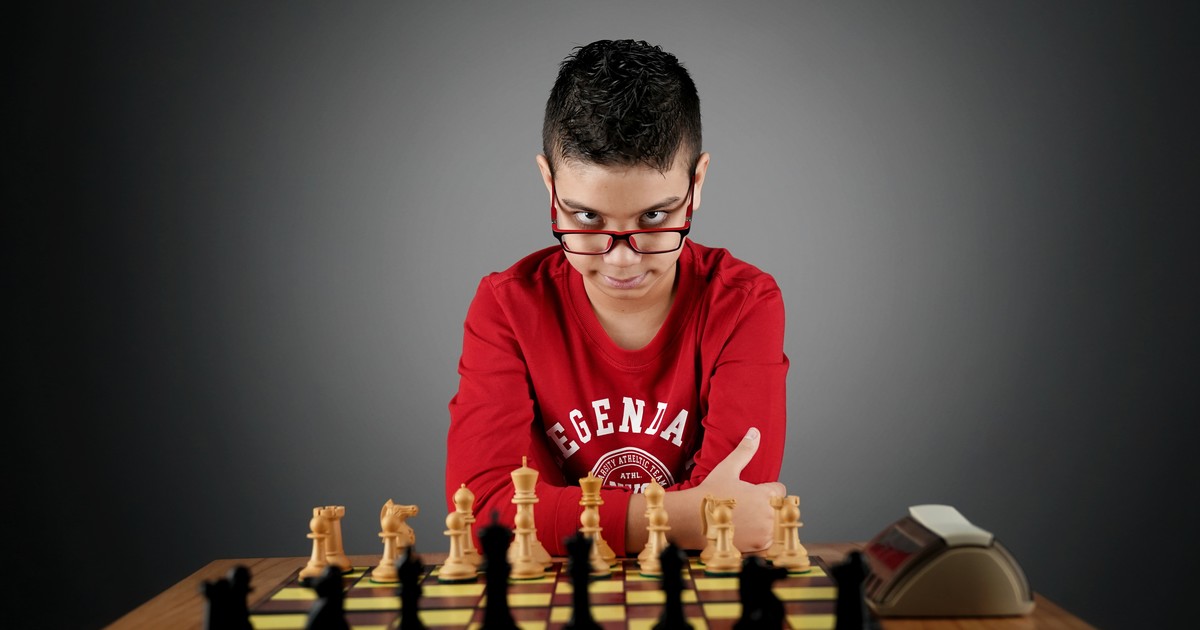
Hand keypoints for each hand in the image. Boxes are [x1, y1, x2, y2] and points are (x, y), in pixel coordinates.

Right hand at [693, 427, 786, 551]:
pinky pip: (767, 543)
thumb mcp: (727, 469)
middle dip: (767, 508)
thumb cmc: (709, 494)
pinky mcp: (756, 547)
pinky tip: (744, 534)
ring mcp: (763, 533)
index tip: (753, 493)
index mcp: (766, 495)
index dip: (767, 490)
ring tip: (744, 520)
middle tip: (747, 507)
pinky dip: (759, 540)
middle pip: (779, 510)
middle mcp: (768, 515)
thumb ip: (745, 451)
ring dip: (764, 525)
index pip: (780, 491)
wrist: (692, 519)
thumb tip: (754, 432)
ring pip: (775, 526)